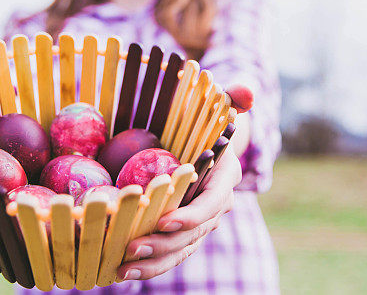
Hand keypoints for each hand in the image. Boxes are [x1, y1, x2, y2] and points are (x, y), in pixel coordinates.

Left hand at [117, 84, 249, 280]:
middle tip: (133, 248)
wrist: (208, 140)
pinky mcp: (182, 230)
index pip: (213, 202)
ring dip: (154, 263)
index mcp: (226, 177)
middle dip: (166, 244)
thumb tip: (246, 93)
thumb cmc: (208, 118)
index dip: (192, 215)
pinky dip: (149, 264)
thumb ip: (234, 96)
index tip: (165, 221)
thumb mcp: (221, 102)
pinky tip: (120, 271)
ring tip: (123, 270)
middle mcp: (216, 204)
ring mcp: (199, 221)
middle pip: (194, 233)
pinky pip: (169, 252)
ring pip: (181, 249)